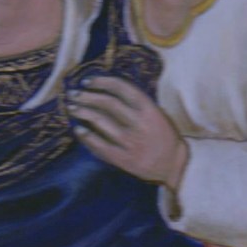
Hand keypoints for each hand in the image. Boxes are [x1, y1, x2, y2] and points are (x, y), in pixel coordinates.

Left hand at [68, 76, 187, 191]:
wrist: (175, 166)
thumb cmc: (163, 136)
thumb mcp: (156, 113)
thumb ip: (136, 103)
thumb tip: (106, 90)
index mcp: (149, 109)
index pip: (122, 88)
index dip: (102, 82)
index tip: (87, 81)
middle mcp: (140, 123)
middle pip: (108, 103)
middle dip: (87, 96)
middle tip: (73, 94)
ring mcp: (132, 142)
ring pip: (102, 122)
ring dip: (84, 112)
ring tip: (72, 108)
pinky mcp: (125, 160)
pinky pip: (102, 146)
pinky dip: (88, 137)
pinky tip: (78, 130)